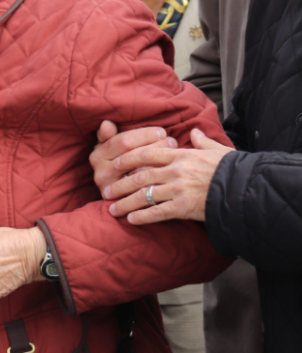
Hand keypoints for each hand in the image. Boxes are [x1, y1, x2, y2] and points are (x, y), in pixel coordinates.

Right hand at [89, 120, 175, 189]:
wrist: (118, 194)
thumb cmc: (118, 162)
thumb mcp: (109, 147)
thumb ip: (107, 135)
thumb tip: (107, 123)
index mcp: (97, 156)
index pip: (123, 141)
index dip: (144, 135)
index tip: (161, 132)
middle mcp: (101, 173)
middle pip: (133, 156)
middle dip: (155, 147)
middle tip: (172, 142)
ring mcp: (112, 189)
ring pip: (140, 172)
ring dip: (159, 161)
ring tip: (173, 153)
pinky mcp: (123, 201)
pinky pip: (144, 187)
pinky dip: (158, 178)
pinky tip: (168, 170)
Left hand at [102, 128, 232, 223]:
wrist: (246, 190)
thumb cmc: (231, 170)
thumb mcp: (216, 151)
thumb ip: (202, 142)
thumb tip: (196, 132)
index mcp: (181, 156)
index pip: (147, 153)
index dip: (128, 158)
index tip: (114, 163)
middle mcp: (176, 171)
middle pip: (140, 176)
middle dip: (121, 184)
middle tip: (106, 190)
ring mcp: (178, 189)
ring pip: (144, 195)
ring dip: (126, 203)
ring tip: (112, 208)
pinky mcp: (184, 207)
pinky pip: (158, 212)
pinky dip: (142, 217)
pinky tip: (131, 220)